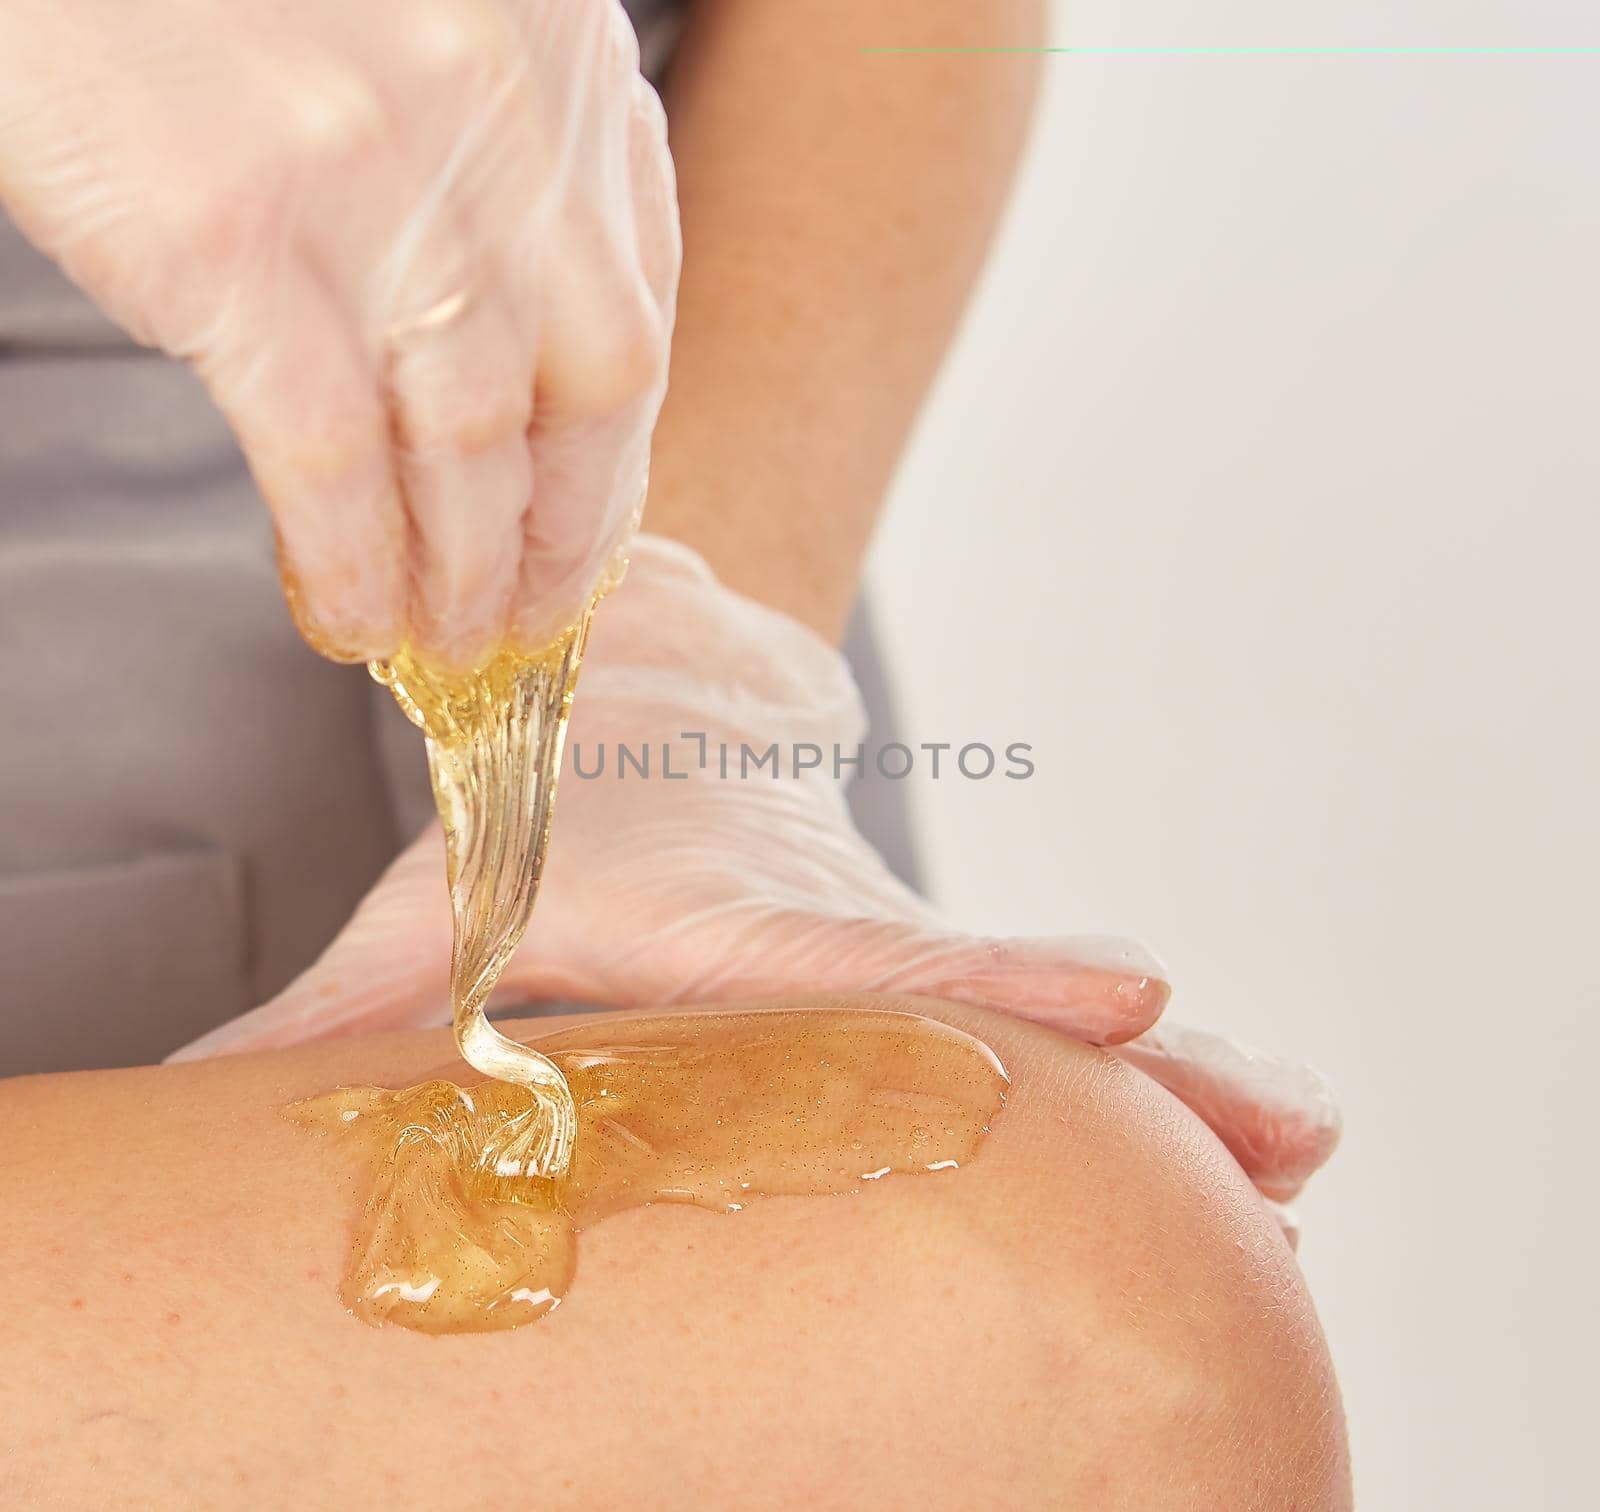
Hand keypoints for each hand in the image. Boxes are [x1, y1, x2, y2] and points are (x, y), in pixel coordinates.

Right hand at [0, 0, 679, 666]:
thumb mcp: (426, 23)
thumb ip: (495, 158)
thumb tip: (511, 347)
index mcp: (555, 57)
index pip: (638, 304)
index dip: (613, 447)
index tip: (589, 521)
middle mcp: (494, 115)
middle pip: (593, 390)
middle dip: (566, 531)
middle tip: (535, 613)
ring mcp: (372, 177)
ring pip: (471, 440)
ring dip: (466, 571)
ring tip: (451, 639)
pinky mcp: (233, 237)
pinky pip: (331, 453)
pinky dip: (354, 559)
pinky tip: (355, 616)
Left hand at [173, 535, 1341, 1206]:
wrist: (650, 687)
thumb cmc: (540, 808)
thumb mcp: (437, 905)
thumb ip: (338, 1019)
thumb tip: (196, 1123)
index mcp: (739, 924)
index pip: (864, 970)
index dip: (987, 991)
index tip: (1135, 998)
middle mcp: (842, 934)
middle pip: (1000, 1012)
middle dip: (1146, 1074)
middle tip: (1289, 1136)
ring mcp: (893, 938)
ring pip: (1043, 1021)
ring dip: (1179, 1089)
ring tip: (1299, 1154)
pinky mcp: (912, 950)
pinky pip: (1024, 1022)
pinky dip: (1138, 1077)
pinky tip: (1243, 1147)